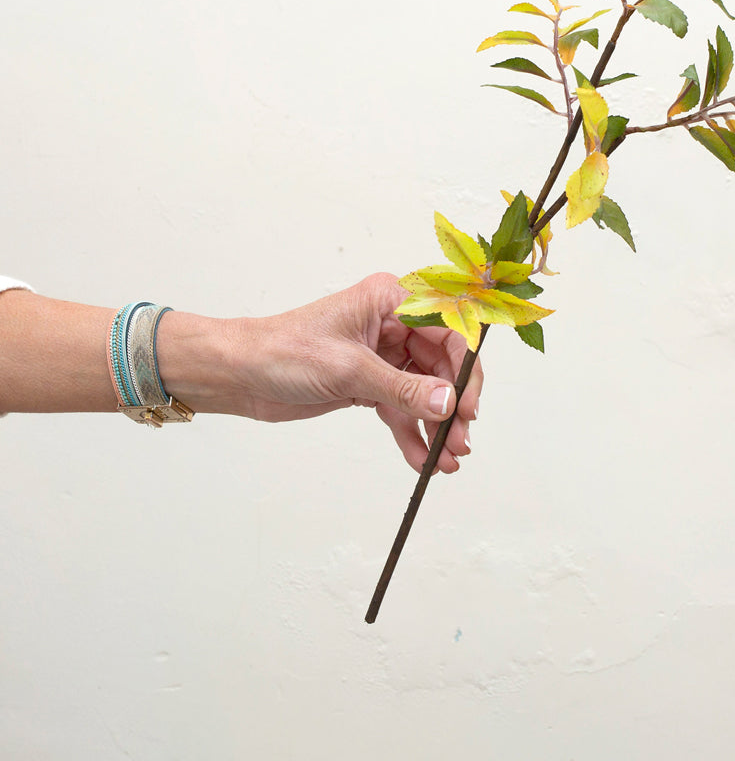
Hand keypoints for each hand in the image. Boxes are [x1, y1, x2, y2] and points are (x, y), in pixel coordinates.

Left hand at [160, 274, 482, 472]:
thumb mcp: (349, 369)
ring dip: (436, 426)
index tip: (466, 405)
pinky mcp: (369, 383)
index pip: (448, 330)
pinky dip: (412, 433)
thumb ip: (402, 388)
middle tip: (460, 440)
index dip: (463, 368)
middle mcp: (393, 325)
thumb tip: (447, 403)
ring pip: (425, 391)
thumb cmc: (283, 351)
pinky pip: (402, 409)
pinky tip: (422, 460)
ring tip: (447, 459)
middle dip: (452, 405)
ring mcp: (383, 356)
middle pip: (441, 365)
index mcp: (391, 301)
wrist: (241, 375)